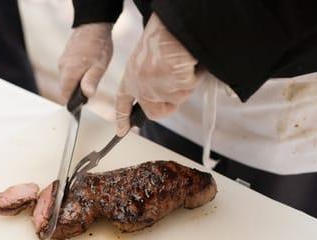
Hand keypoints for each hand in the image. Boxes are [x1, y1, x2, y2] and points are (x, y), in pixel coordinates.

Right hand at [58, 23, 112, 102]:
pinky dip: (75, 73)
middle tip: (90, 86)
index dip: (73, 100)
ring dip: (76, 81)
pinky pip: (67, 71)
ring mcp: (62, 61)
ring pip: (66, 79)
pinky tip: (86, 67)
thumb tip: (86, 95)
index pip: (65, 95)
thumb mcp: (99, 66)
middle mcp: (62, 67)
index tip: (83, 99)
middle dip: (76, 91)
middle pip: (65, 88)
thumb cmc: (98, 46)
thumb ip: (91, 81)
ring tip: (90, 74)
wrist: (93, 25)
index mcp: (69, 72)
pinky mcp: (65, 57)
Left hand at [116, 13, 198, 135]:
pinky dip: (195, 75)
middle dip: (168, 105)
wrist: (172, 30)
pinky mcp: (175, 90)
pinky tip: (190, 62)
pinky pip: (190, 87)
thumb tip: (164, 88)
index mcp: (131, 77)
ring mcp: (158, 92)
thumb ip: (148, 75)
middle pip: (156, 112)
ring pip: (178, 98)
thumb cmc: (160, 38)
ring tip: (181, 63)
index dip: (122, 118)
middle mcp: (141, 89)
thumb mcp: (146, 58)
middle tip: (176, 84)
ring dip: (185, 84)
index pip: (123, 102)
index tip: (122, 131)